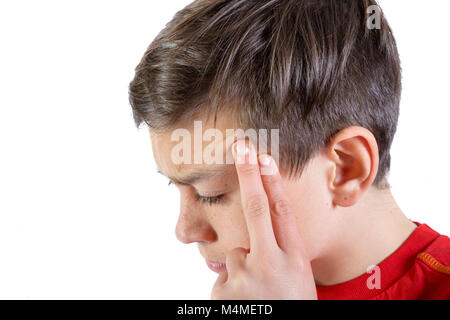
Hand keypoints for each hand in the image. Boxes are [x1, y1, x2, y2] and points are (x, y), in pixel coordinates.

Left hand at [210, 140, 316, 299]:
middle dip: (249, 174)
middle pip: (257, 210)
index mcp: (295, 260)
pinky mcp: (223, 292)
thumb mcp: (297, 280)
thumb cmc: (292, 306)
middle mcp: (271, 264)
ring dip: (241, 269)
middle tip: (241, 147)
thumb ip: (278, 255)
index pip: (283, 212)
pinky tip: (245, 304)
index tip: (263, 156)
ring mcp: (245, 278)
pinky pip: (222, 278)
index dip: (272, 181)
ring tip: (256, 295)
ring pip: (234, 255)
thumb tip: (250, 241)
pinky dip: (230, 287)